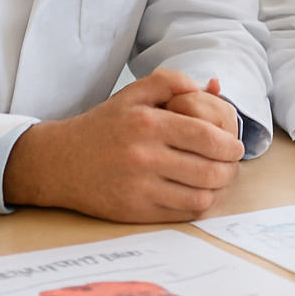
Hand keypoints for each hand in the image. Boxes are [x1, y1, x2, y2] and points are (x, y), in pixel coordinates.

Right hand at [4, 68, 244, 222]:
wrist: (60, 162)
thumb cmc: (103, 126)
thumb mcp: (133, 94)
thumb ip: (171, 82)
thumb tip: (209, 87)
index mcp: (148, 124)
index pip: (207, 137)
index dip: (230, 144)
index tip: (235, 146)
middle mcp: (144, 157)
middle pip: (209, 170)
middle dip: (230, 168)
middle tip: (231, 164)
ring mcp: (139, 188)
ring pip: (200, 196)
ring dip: (218, 189)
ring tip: (219, 179)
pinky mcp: (134, 211)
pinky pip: (181, 213)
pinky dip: (199, 205)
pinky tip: (200, 193)